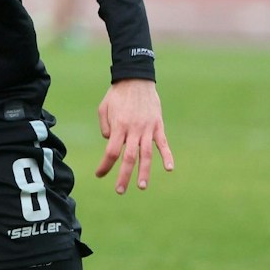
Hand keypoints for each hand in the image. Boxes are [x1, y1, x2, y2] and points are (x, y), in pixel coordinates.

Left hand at [94, 78, 173, 193]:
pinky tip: (169, 168)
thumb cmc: (117, 94)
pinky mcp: (158, 125)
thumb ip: (105, 127)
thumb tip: (110, 142)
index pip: (111, 152)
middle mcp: (133, 130)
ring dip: (144, 172)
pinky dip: (167, 156)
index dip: (105, 166)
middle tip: (120, 190)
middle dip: (124, 176)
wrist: (136, 78)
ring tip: (141, 187)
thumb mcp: (103, 108)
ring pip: (146, 154)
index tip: (99, 175)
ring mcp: (147, 128)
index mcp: (118, 126)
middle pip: (128, 158)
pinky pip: (163, 143)